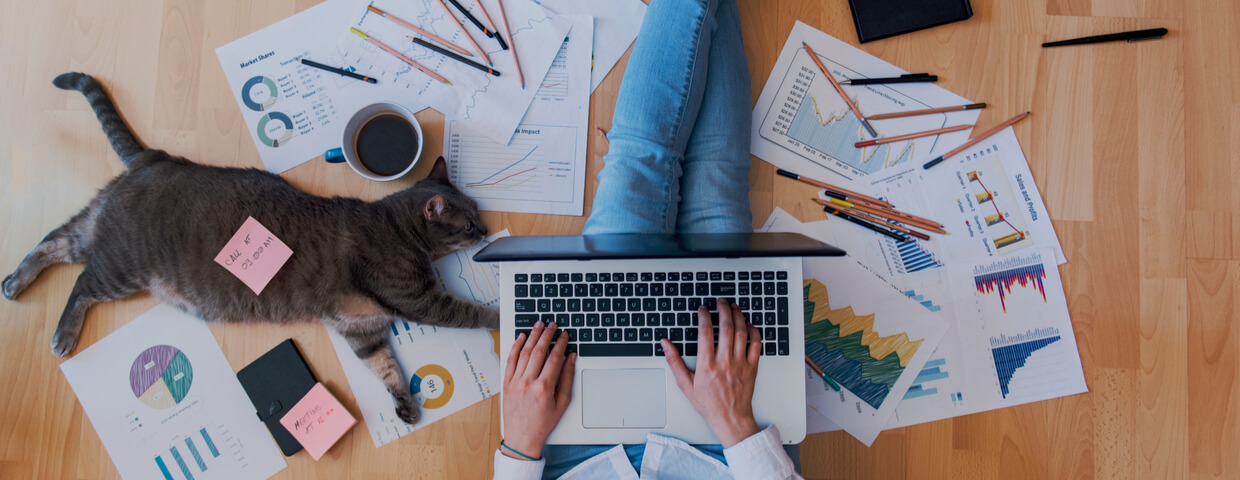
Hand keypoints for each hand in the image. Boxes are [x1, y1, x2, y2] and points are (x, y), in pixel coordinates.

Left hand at [501, 322, 575, 459]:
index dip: (561, 343)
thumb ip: (567, 378)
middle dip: (547, 335)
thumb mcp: (562, 403)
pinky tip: (521, 337)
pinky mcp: (506, 383)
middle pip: (538, 351)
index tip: (564, 335)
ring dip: (532, 336)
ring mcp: (515, 382)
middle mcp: (528, 383)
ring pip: (523, 352)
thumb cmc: (543, 423)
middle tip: (553, 324)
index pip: (554, 358)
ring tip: (539, 325)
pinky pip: (510, 360)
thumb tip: (571, 358)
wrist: (522, 438)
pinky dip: (515, 347)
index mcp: (544, 388)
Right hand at [663, 298, 762, 446]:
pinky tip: (748, 324)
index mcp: (707, 365)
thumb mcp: (686, 384)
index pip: (706, 333)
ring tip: (733, 307)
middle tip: (720, 301)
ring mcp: (740, 364)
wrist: (730, 418)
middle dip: (723, 309)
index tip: (703, 309)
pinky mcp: (752, 367)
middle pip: (726, 327)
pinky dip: (753, 331)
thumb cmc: (708, 403)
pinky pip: (756, 344)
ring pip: (741, 332)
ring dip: (738, 316)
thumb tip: (665, 344)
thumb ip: (674, 362)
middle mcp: (725, 362)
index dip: (704, 316)